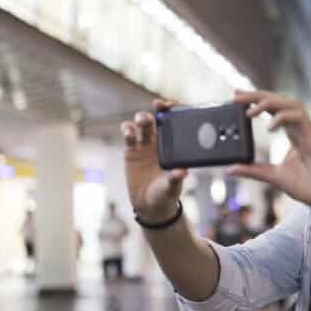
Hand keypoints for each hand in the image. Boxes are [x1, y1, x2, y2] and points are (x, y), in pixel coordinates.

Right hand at [122, 100, 187, 222]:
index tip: (173, 104)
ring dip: (142, 117)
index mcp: (174, 146)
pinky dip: (128, 130)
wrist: (149, 205)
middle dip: (158, 109)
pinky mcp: (131, 152)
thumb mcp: (172, 188)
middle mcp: (160, 142)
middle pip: (158, 119)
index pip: (175, 123)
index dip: (174, 111)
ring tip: (142, 121)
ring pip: (142, 124)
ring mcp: (145, 145)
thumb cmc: (166, 195)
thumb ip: (175, 179)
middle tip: (158, 105)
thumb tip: (183, 172)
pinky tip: (129, 131)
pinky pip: (129, 136)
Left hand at [228, 91, 310, 218]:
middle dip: (257, 95)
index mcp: (292, 133)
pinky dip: (282, 118)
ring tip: (249, 110)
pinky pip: (299, 117)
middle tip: (236, 94)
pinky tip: (269, 127)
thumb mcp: (273, 176)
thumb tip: (230, 168)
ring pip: (290, 103)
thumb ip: (253, 170)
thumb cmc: (308, 186)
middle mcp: (300, 127)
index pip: (273, 108)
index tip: (236, 96)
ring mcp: (309, 130)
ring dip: (269, 102)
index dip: (256, 99)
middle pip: (279, 100)